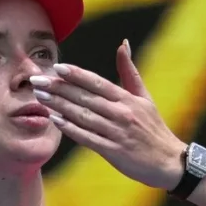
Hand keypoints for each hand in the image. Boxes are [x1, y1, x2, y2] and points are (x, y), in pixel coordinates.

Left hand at [30, 40, 185, 190]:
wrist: (169, 162)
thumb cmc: (154, 128)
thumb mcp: (145, 97)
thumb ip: (129, 72)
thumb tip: (122, 43)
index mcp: (128, 99)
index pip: (98, 83)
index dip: (77, 75)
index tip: (57, 67)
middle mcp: (122, 114)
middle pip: (86, 98)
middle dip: (59, 88)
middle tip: (36, 81)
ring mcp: (117, 133)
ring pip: (83, 116)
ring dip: (60, 106)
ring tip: (40, 97)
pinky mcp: (114, 152)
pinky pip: (88, 138)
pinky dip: (71, 129)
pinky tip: (55, 120)